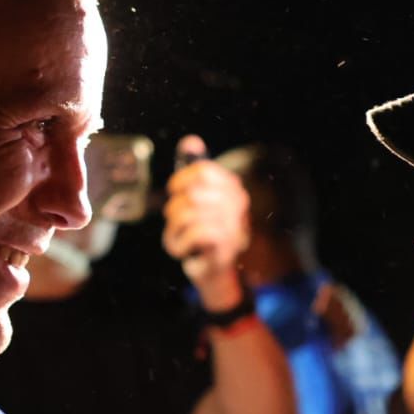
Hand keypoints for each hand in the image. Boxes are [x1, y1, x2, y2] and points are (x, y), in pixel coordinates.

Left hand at [162, 158, 249, 310]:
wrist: (214, 272)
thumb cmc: (203, 233)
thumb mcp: (196, 200)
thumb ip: (194, 170)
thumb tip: (191, 141)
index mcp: (233, 188)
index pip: (201, 171)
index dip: (180, 181)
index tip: (175, 193)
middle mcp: (239, 205)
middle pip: (193, 192)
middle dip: (174, 208)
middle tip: (176, 221)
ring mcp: (234, 227)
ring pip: (189, 213)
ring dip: (175, 228)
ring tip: (180, 236)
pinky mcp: (225, 249)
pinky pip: (196, 234)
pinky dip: (181, 242)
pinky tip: (184, 248)